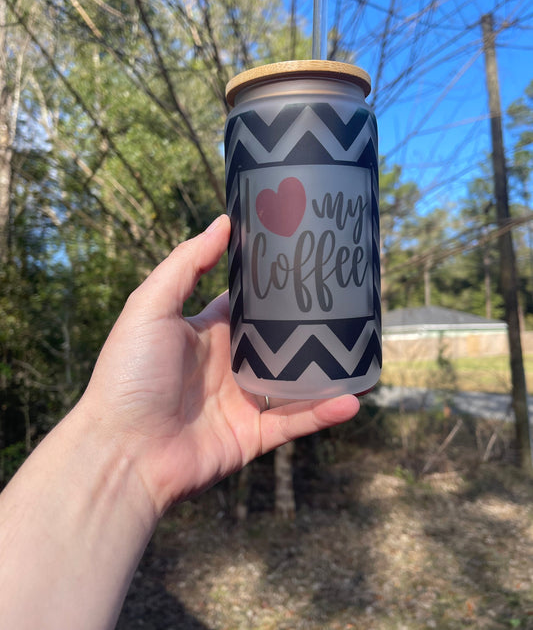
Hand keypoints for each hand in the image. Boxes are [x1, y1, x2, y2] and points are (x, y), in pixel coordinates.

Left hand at [83, 214, 359, 515]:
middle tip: (353, 302)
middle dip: (314, 322)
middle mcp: (230, 363)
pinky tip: (354, 400)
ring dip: (331, 370)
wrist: (121, 453)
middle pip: (282, 337)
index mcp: (208, 331)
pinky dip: (324, 413)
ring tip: (367, 351)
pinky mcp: (253, 435)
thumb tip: (223, 221)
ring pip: (298, 381)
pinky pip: (296, 422)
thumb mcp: (150, 307)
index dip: (278, 283)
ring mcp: (244, 400)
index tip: (310, 260)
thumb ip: (186, 263)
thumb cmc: (128, 375)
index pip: (251, 301)